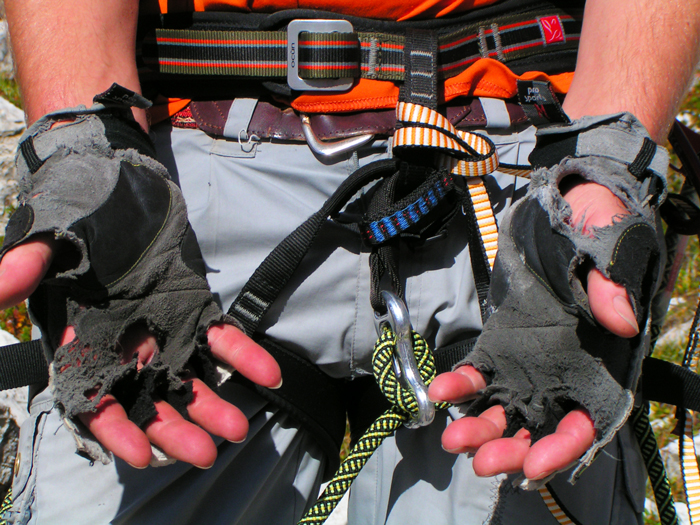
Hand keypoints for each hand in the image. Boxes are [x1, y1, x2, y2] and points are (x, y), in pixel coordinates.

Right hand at [0, 237, 281, 468]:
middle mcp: (128, 349)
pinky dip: (246, 357)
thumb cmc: (72, 229)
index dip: (117, 430)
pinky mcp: (197, 312)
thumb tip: (3, 282)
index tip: (140, 454)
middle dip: (176, 430)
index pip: (97, 399)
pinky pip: (223, 339)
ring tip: (237, 430)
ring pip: (190, 379)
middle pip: (151, 401)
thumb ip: (24, 264)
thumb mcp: (45, 244)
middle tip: (205, 453)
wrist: (112, 201)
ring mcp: (166, 333)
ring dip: (213, 406)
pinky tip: (269, 376)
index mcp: (87, 345)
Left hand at [428, 181, 636, 480]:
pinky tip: (439, 391)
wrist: (564, 209)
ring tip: (452, 437)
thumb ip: (611, 284)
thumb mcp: (610, 245)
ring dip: (479, 429)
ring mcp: (527, 362)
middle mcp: (562, 373)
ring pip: (504, 409)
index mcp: (599, 364)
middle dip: (509, 448)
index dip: (562, 448)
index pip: (584, 421)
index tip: (534, 464)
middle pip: (537, 427)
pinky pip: (478, 373)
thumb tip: (621, 321)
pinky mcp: (499, 345)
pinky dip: (459, 386)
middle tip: (480, 459)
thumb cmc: (597, 226)